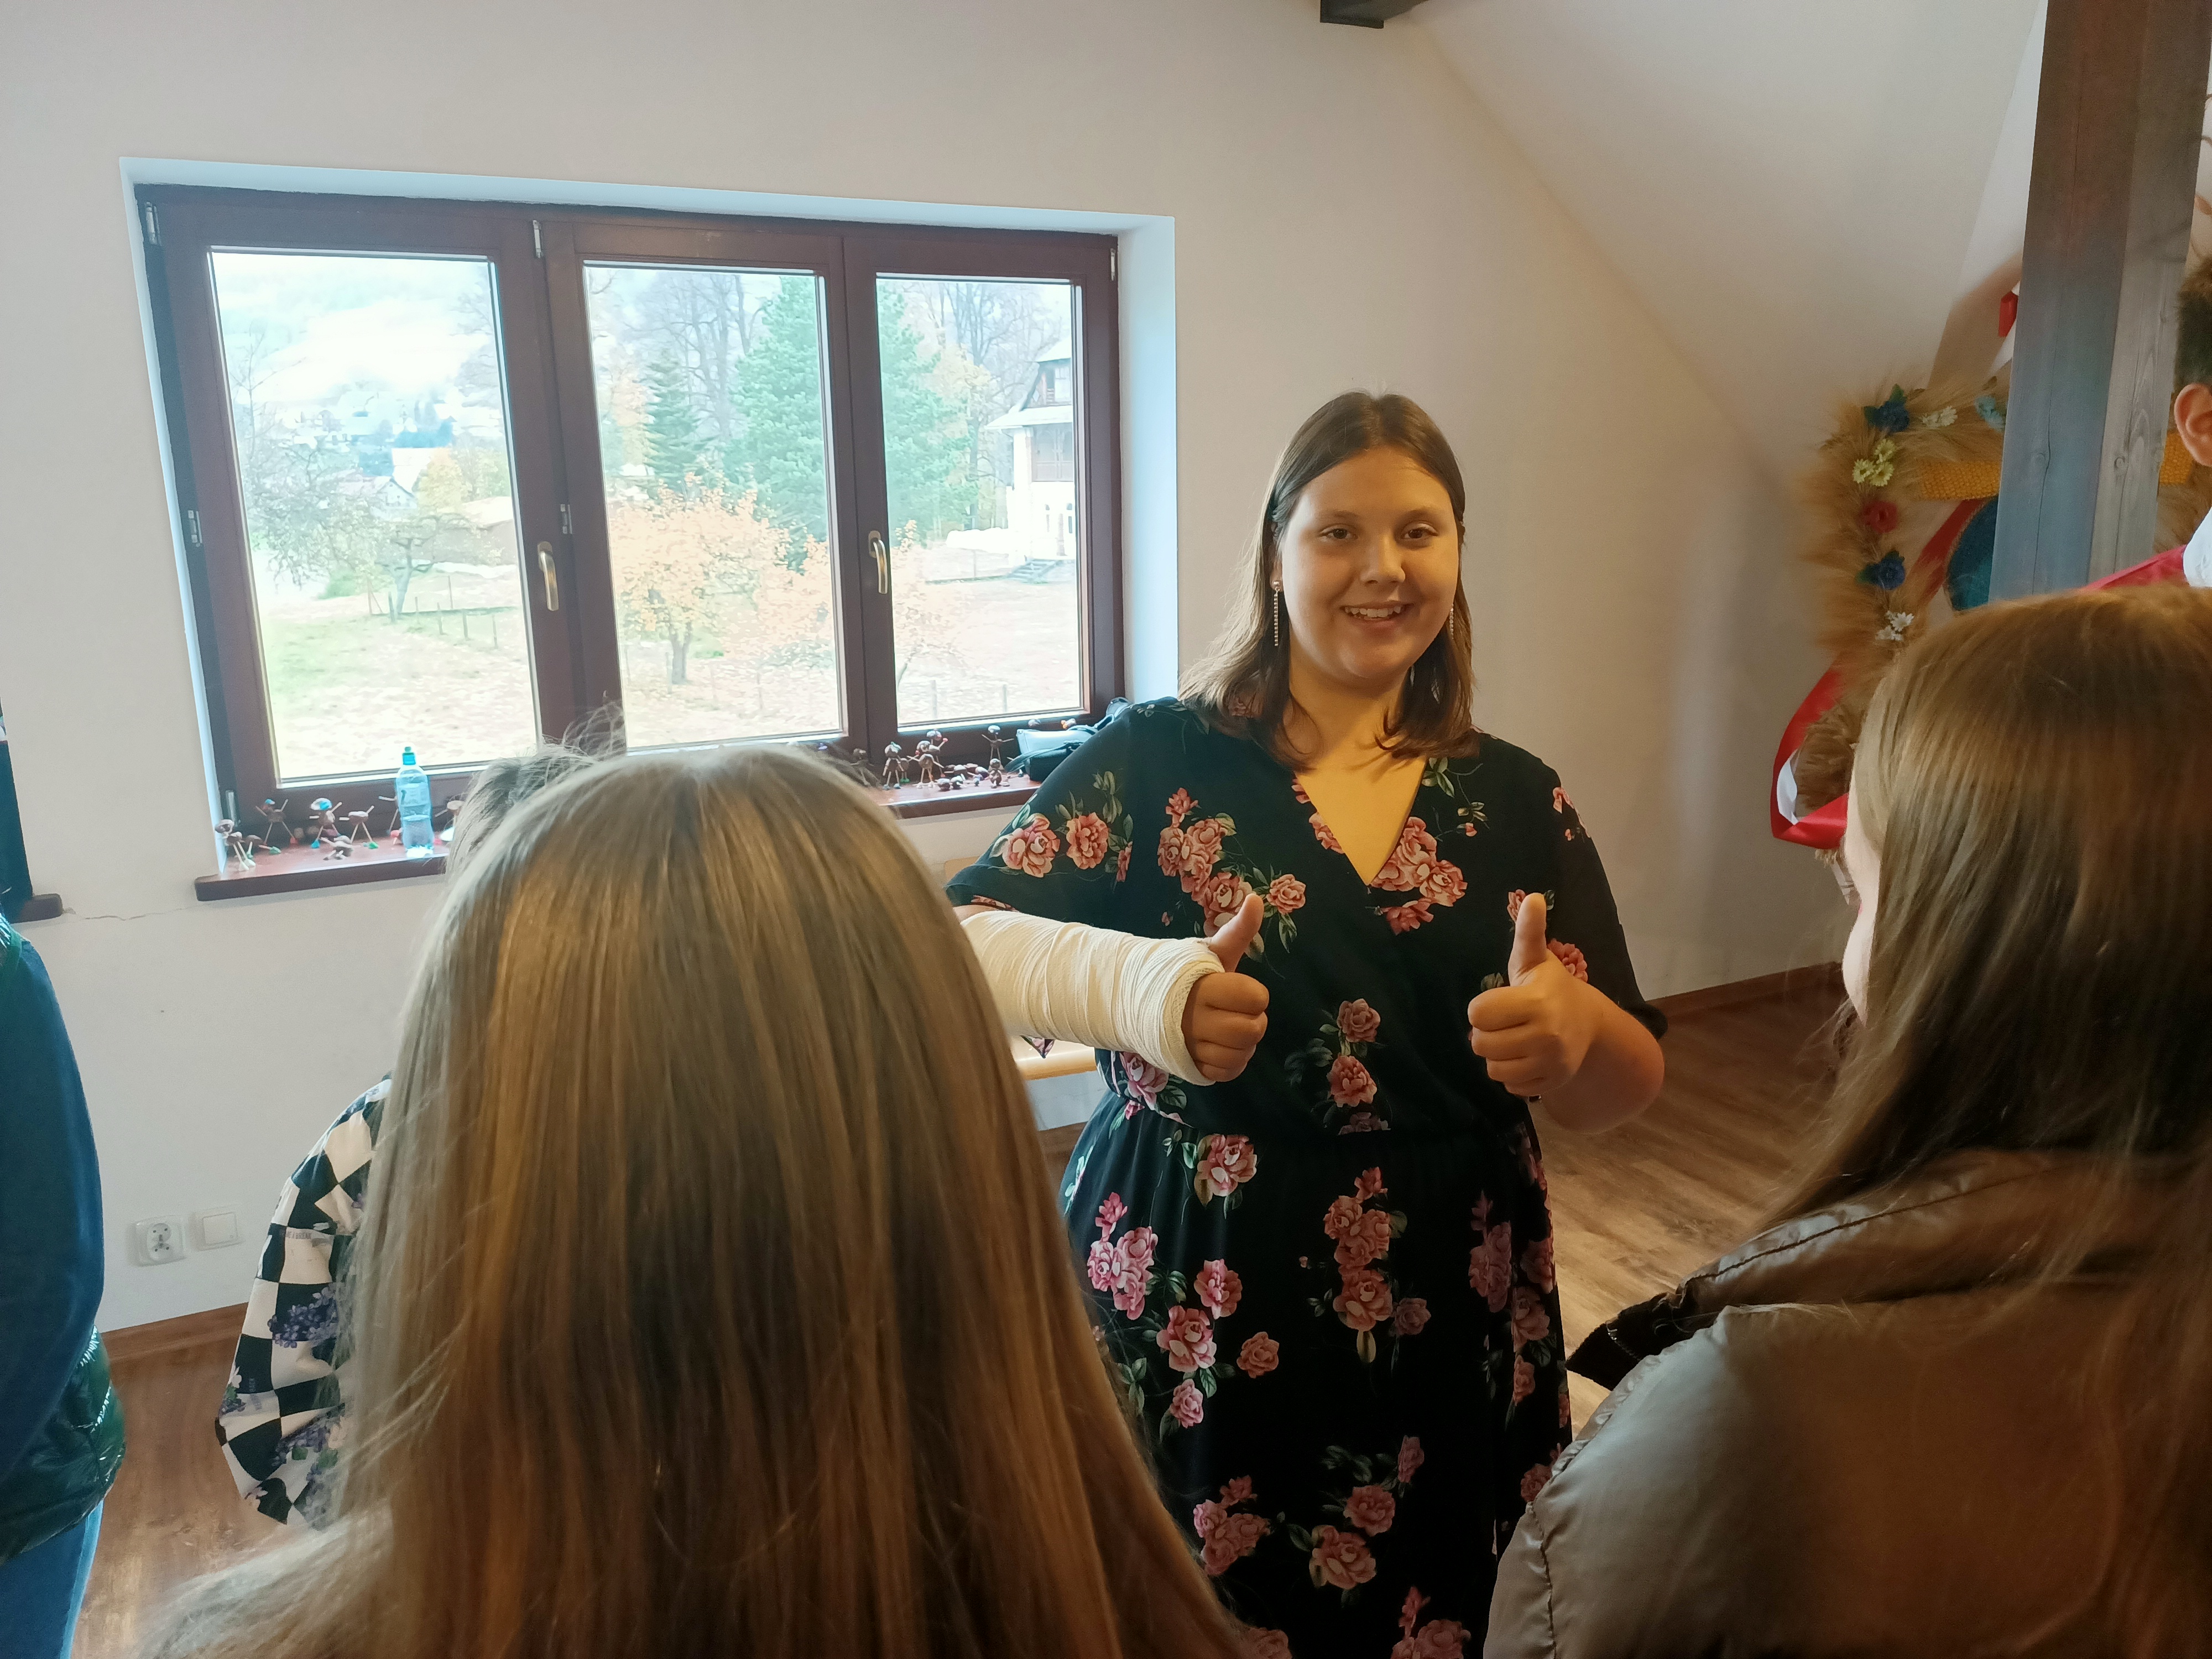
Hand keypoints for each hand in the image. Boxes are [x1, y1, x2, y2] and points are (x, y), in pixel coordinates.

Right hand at [1182, 895, 1269, 1081]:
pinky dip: (1232, 1064)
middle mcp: (1195, 1020)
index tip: (1239, 990)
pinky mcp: (1189, 1067)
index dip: (1254, 995)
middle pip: (1251, 1030)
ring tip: (1232, 1030)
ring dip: (1245, 1045)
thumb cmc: (1185, 974)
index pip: (1254, 998)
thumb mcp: (1212, 951)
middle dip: (1254, 1021)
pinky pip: (1226, 1073)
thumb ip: (1238, 929)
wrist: (1140, 1000)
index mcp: (1204, 988)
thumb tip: (1256, 899)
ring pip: (1240, 1055)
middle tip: (1239, 1012)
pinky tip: (1224, 1048)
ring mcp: (1191, 1046)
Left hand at [1468, 894, 1601, 1097]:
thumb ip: (1530, 932)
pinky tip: (1526, 1057)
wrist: (1591, 1027)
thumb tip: (1533, 897)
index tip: (1499, 1001)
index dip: (1482, 1008)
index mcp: (1537, 1001)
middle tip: (1505, 1022)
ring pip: (1492, 1068)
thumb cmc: (1553, 988)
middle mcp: (1545, 1035)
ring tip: (1513, 1039)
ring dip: (1496, 1055)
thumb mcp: (1537, 960)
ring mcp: (1550, 1062)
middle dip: (1486, 1032)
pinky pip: (1508, 1085)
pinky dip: (1512, 1074)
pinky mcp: (1551, 1083)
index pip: (1478, 1014)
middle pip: (1480, 1043)